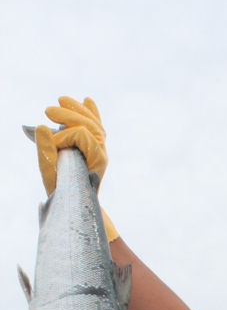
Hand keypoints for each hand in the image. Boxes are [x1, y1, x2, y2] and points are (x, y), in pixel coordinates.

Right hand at [35, 96, 118, 241]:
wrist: (76, 209)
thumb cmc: (63, 193)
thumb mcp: (51, 174)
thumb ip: (46, 151)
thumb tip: (41, 127)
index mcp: (95, 161)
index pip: (82, 136)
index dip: (64, 136)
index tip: (51, 145)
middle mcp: (101, 154)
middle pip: (90, 126)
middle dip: (69, 116)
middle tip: (48, 112)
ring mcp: (100, 151)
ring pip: (94, 124)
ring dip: (78, 110)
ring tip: (61, 101)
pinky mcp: (95, 150)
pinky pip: (96, 128)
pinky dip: (92, 113)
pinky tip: (87, 100)